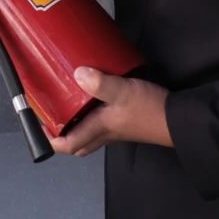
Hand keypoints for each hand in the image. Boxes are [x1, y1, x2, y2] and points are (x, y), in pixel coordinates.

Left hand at [51, 67, 172, 157]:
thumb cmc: (150, 110)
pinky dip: (94, 112)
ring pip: (90, 132)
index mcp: (99, 129)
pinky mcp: (127, 119)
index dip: (50, 139)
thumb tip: (77, 74)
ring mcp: (117, 128)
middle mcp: (105, 132)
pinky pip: (103, 121)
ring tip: (69, 102)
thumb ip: (101, 84)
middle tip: (52, 113)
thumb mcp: (124, 92)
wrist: (179, 119)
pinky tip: (96, 93)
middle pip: (77, 142)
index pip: (68, 144)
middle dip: (62, 133)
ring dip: (77, 122)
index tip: (38, 123)